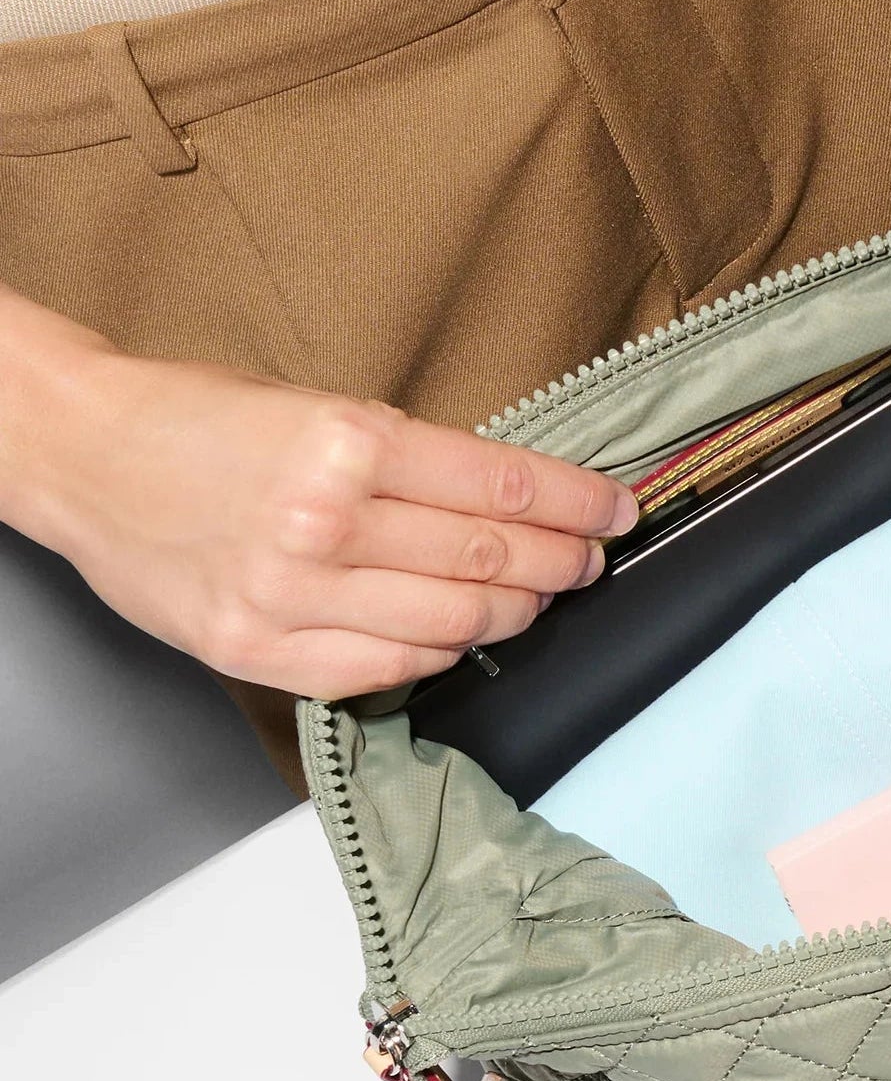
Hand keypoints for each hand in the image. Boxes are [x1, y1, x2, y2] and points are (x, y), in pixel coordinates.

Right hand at [0, 284, 636, 698]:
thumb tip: (515, 497)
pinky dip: (440, 657)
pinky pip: (387, 672)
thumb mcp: (322, 408)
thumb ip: (414, 461)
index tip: (617, 510)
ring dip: (515, 614)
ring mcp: (290, 596)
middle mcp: (324, 523)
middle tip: (590, 559)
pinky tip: (462, 638)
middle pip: (490, 560)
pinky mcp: (259, 650)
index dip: (579, 503)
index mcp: (347, 443)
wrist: (83, 456)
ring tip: (538, 598)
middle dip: (561, 562)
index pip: (505, 485)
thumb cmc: (199, 422)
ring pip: (453, 625)